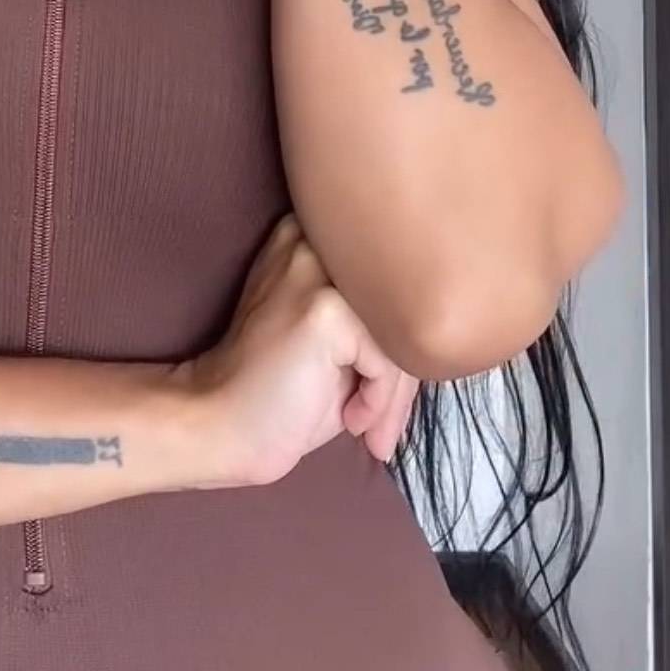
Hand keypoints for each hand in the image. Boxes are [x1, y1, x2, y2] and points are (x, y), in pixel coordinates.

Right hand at [178, 213, 419, 490]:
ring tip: (372, 432)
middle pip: (403, 301)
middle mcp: (313, 239)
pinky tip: (352, 421)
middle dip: (405, 374)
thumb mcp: (338, 346)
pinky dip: (381, 401)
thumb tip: (452, 337)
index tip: (391, 395)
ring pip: (403, 331)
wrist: (216, 424)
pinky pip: (391, 360)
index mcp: (314, 238)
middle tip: (385, 427)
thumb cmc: (280, 392)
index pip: (394, 280)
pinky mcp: (325, 309)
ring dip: (396, 396)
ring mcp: (318, 271)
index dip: (402, 341)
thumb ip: (380, 321)